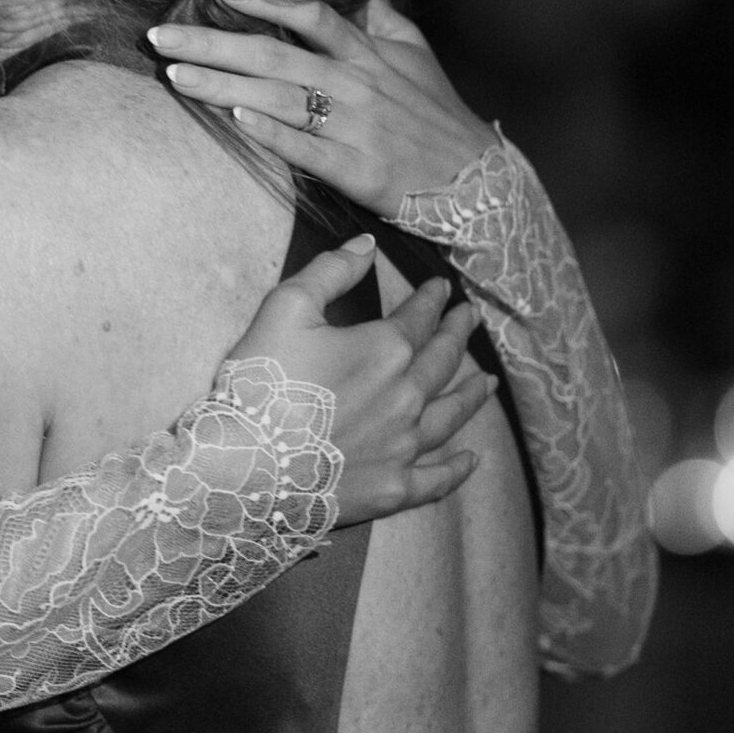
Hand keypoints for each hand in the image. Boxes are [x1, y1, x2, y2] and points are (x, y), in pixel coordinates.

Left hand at [150, 0, 494, 216]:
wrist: (475, 179)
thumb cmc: (436, 112)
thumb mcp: (413, 49)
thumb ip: (377, 10)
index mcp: (366, 53)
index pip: (310, 14)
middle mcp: (355, 84)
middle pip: (275, 56)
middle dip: (212, 45)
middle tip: (161, 37)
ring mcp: (354, 127)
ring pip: (278, 101)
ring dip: (223, 87)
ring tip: (176, 76)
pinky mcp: (356, 171)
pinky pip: (307, 151)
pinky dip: (274, 136)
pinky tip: (236, 122)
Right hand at [224, 235, 492, 523]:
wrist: (244, 464)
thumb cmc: (261, 381)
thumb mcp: (287, 307)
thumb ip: (332, 271)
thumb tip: (369, 244)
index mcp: (386, 349)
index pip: (420, 316)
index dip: (432, 298)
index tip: (442, 288)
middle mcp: (408, 396)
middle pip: (444, 360)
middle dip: (458, 334)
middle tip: (471, 318)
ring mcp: (405, 446)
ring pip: (452, 415)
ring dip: (473, 395)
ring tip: (489, 383)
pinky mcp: (394, 488)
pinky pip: (438, 479)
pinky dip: (457, 469)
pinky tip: (470, 460)